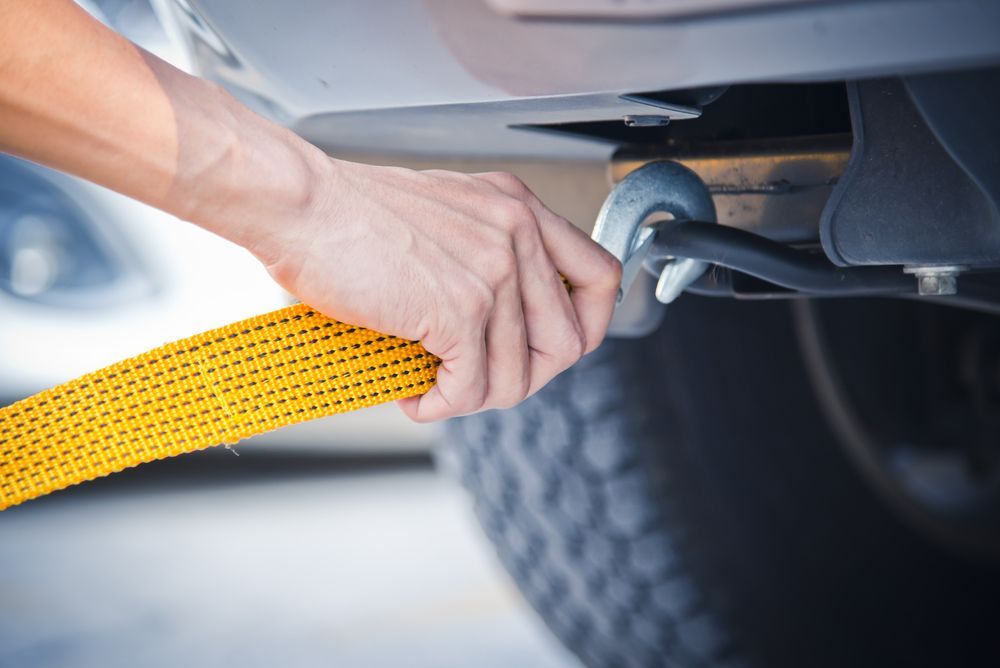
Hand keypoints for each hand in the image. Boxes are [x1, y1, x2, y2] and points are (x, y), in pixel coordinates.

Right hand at [260, 160, 620, 421]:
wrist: (300, 205)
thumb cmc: (351, 214)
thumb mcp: (446, 215)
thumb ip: (488, 253)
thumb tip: (506, 325)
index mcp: (518, 209)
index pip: (600, 278)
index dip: (588, 327)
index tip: (549, 351)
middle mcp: (517, 235)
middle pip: (567, 343)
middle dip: (521, 377)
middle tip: (474, 381)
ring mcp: (493, 272)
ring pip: (517, 377)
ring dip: (473, 398)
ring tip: (434, 389)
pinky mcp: (460, 309)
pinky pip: (471, 390)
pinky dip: (440, 406)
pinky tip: (414, 394)